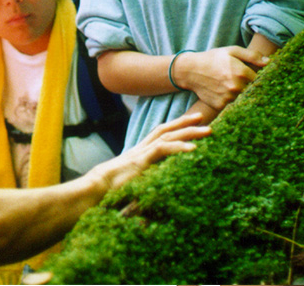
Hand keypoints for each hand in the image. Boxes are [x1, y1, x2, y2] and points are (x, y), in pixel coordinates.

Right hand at [88, 112, 210, 191]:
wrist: (97, 187)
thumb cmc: (113, 186)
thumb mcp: (134, 180)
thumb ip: (146, 178)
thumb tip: (159, 185)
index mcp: (141, 150)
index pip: (161, 133)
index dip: (175, 125)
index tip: (191, 121)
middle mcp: (143, 147)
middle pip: (167, 129)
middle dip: (185, 122)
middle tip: (203, 117)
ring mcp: (142, 152)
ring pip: (169, 136)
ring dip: (189, 132)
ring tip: (207, 130)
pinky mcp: (142, 160)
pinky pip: (163, 150)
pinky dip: (179, 147)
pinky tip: (194, 149)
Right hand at [172, 47, 268, 110]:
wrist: (190, 70)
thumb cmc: (213, 58)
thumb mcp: (232, 51)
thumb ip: (252, 56)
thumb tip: (269, 62)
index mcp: (241, 72)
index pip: (260, 80)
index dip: (260, 79)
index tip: (259, 79)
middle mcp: (236, 87)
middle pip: (252, 91)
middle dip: (251, 88)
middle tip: (247, 85)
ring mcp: (228, 98)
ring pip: (243, 99)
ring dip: (242, 95)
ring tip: (233, 88)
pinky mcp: (220, 105)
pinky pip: (232, 105)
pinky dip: (231, 101)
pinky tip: (226, 93)